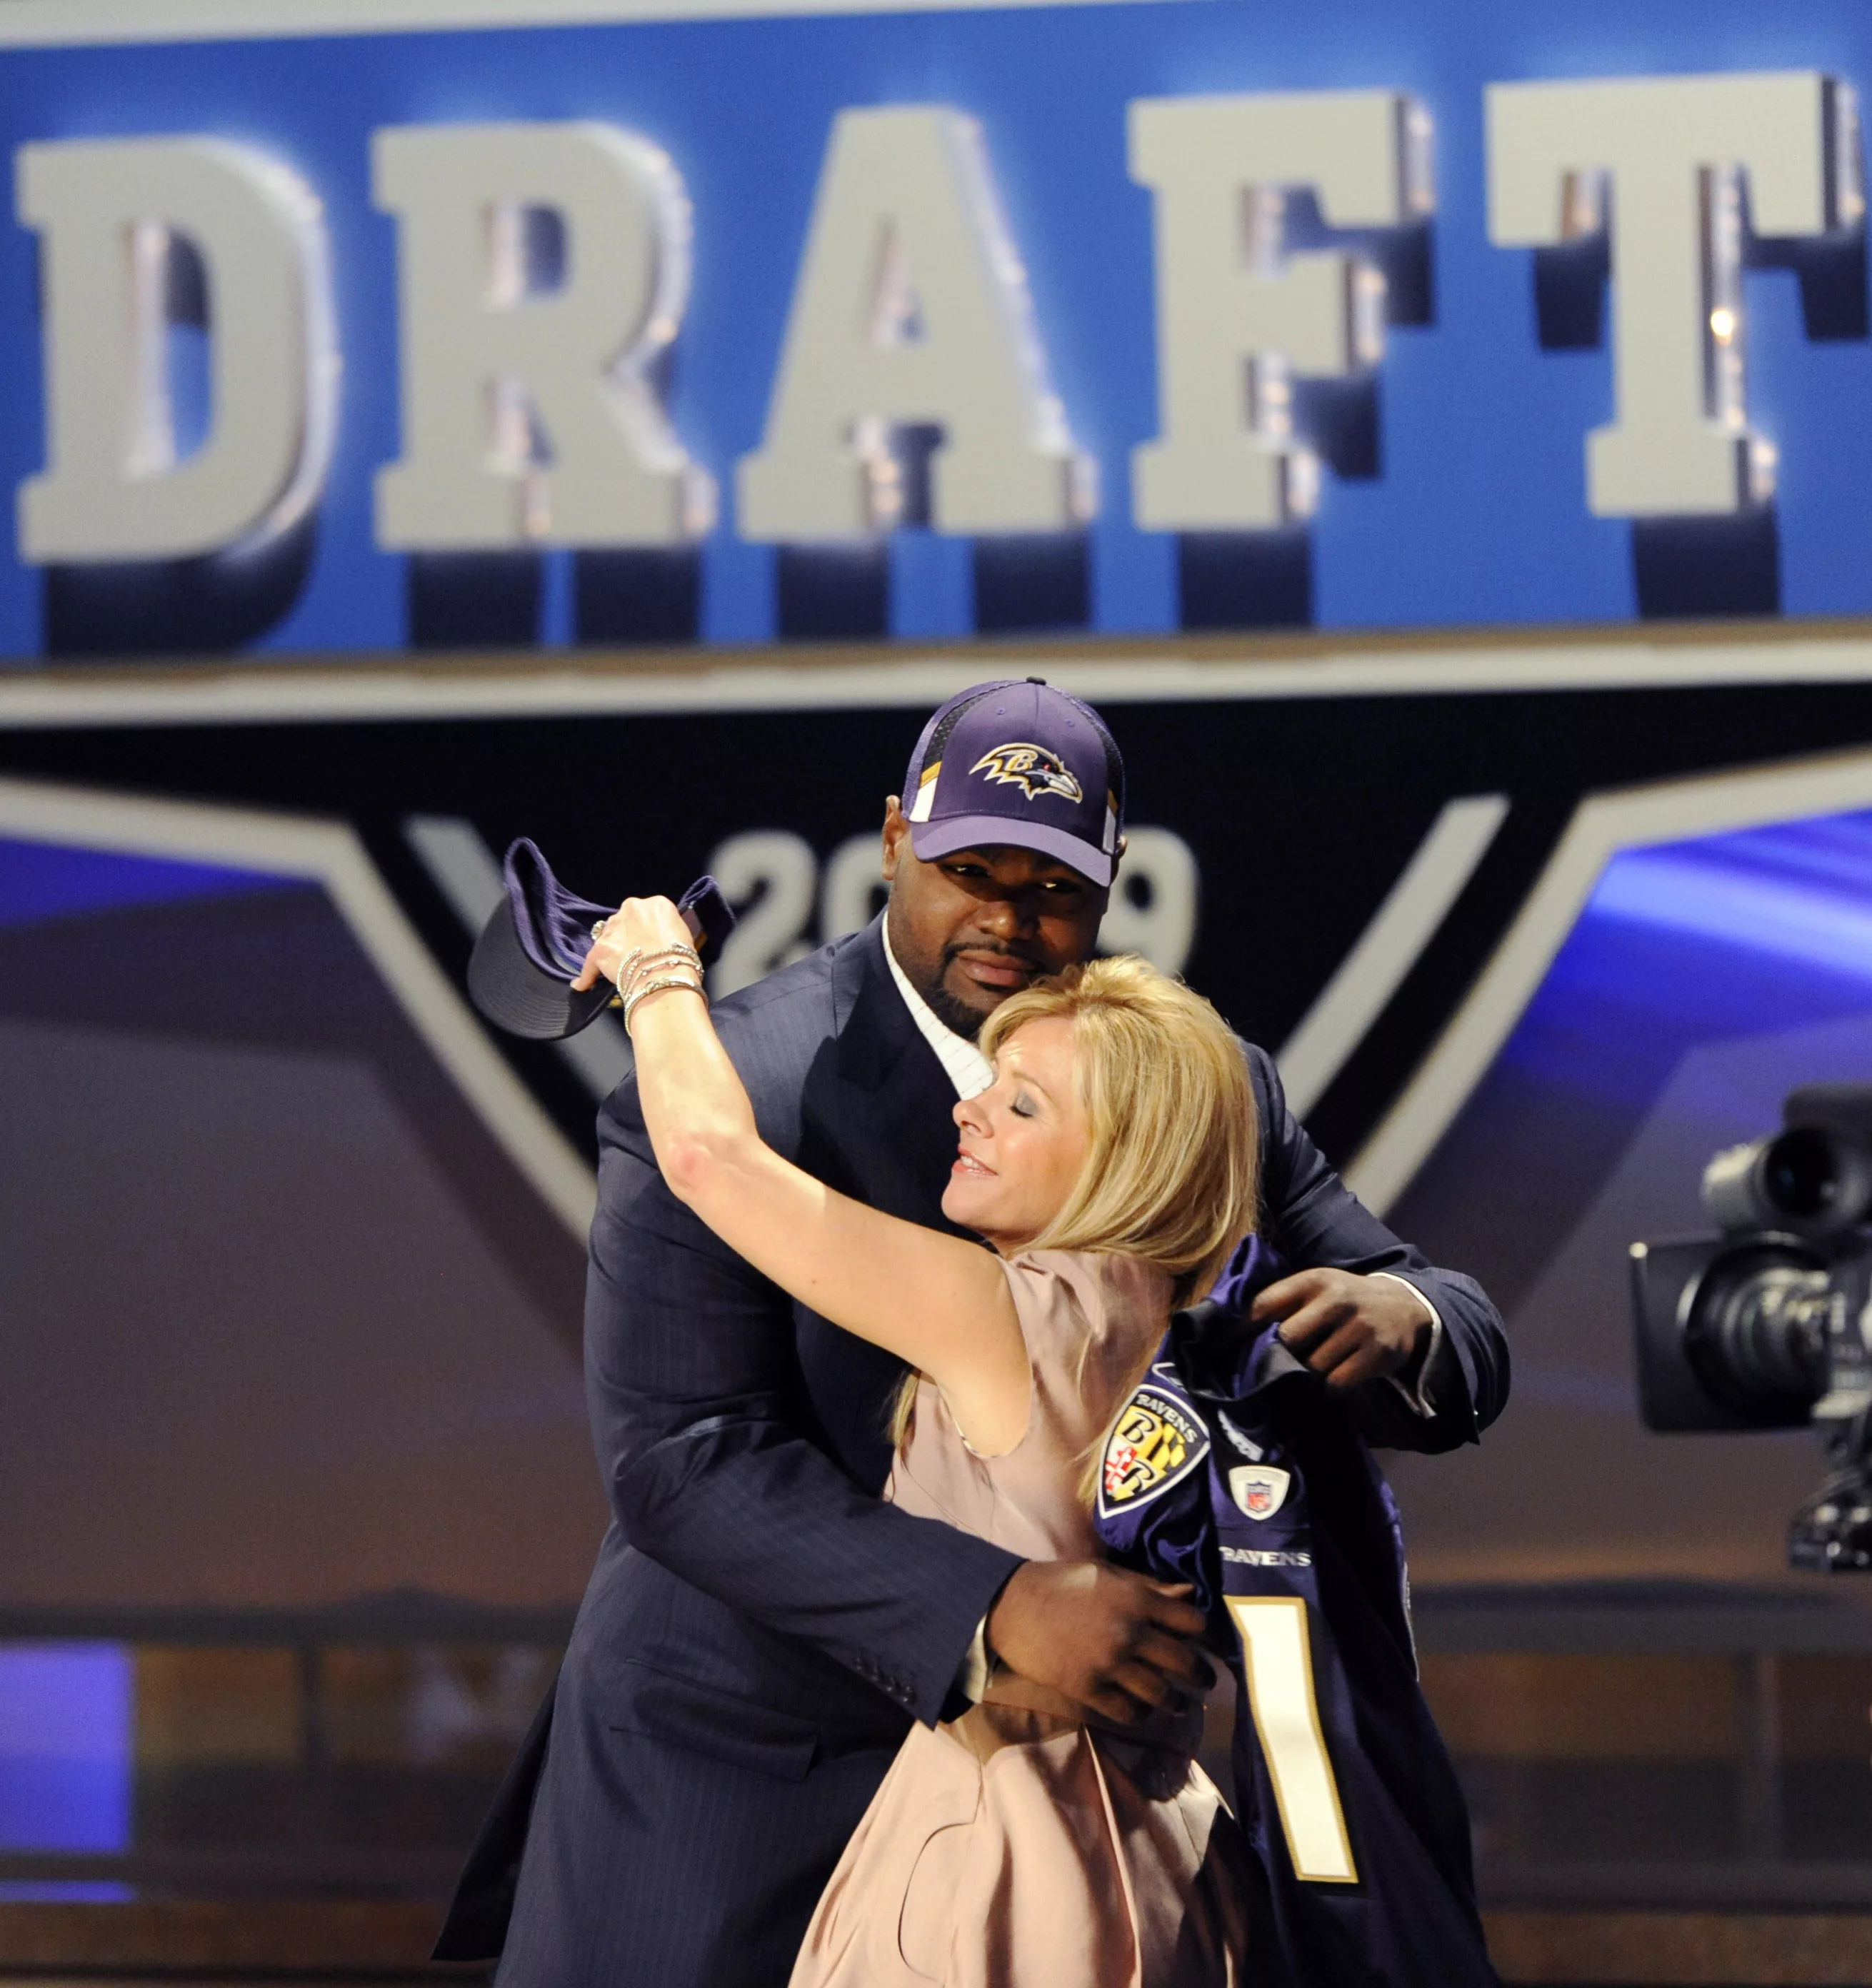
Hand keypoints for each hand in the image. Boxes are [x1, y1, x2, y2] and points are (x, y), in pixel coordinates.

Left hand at [571, 894, 694, 992]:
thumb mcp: (683, 933)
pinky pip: (591, 962)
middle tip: (637, 954)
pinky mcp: (600, 948)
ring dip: (612, 948)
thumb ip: (666, 929)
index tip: (652, 942)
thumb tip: (658, 937)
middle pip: (625, 920)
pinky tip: (583, 985)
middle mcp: (631, 908)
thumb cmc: (681, 957)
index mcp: (656, 903)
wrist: (664, 976)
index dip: (649, 928)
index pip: (649, 912)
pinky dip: (588, 975)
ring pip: (608, 936)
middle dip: (628, 935)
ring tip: (618, 967)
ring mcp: (613, 927)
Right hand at [985, 1559, 1213, 1724]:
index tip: (1208, 1644)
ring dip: (1176, 1702)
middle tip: (1205, 1681)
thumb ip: (1148, 1586)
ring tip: (1180, 1705)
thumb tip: (1188, 1594)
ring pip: (1160, 1693)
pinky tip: (1143, 1710)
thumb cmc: (1062, 1583)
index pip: (1192, 1623)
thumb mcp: (1107, 1573)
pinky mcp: (1088, 1689)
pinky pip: (1127, 1711)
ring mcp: (1109, 1664)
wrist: (1013, 1606)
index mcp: (1137, 1599)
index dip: (1205, 1635)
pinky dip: (1141, 1714)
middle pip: (1183, 1663)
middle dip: (1201, 1675)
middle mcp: (1130, 1632)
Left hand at [1250, 1267, 1430, 1390]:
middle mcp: (1336, 1299)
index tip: (1228, 1348)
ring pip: (1313, 1365)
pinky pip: (1337, 1382)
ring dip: (1306, 1375)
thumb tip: (1234, 1334)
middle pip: (1288, 1337)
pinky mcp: (1377, 1353)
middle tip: (1274, 1366)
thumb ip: (1283, 1303)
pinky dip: (1328, 1389)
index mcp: (1313, 1280)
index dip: (1243, 1329)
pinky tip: (1328, 1383)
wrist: (1403, 1306)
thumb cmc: (1344, 1300)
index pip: (1265, 1303)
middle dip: (1279, 1355)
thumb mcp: (1316, 1288)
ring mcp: (1359, 1326)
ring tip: (1306, 1374)